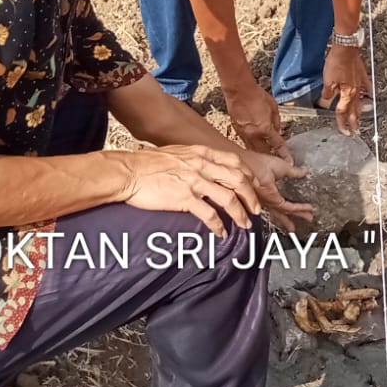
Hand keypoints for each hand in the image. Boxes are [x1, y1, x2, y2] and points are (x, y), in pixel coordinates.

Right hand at [118, 144, 260, 233]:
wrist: (129, 171)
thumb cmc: (148, 163)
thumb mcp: (177, 153)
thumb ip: (194, 159)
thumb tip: (205, 168)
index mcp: (201, 153)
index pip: (234, 161)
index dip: (248, 175)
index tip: (254, 186)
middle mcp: (201, 165)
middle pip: (238, 179)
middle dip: (251, 196)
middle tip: (256, 209)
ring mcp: (194, 181)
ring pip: (229, 198)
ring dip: (240, 213)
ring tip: (245, 224)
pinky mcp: (184, 197)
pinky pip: (209, 213)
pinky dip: (218, 225)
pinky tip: (221, 232)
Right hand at [224, 80, 289, 161]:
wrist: (239, 90)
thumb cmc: (256, 95)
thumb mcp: (273, 107)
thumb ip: (276, 121)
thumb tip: (278, 131)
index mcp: (265, 129)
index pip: (277, 145)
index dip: (284, 153)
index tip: (288, 160)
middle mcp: (254, 134)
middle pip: (264, 152)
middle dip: (271, 157)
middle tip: (277, 159)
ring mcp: (243, 134)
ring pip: (253, 149)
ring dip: (260, 152)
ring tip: (266, 153)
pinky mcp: (236, 130)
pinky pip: (245, 142)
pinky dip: (251, 144)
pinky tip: (255, 143)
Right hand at [236, 151, 314, 231]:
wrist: (233, 164)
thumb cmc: (253, 163)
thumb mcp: (278, 166)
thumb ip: (293, 171)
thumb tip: (304, 172)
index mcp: (271, 197)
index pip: (289, 207)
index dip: (301, 208)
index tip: (311, 209)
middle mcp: (265, 202)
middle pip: (283, 213)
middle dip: (295, 217)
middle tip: (307, 220)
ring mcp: (258, 201)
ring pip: (274, 213)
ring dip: (284, 218)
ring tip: (291, 226)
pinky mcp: (253, 197)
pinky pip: (268, 209)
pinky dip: (275, 213)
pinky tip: (276, 212)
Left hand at [320, 45, 371, 135]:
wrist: (346, 48)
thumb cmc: (336, 63)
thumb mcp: (328, 81)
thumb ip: (328, 95)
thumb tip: (326, 104)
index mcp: (347, 94)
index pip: (343, 112)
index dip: (342, 123)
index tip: (344, 132)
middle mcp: (356, 91)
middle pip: (354, 110)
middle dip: (354, 122)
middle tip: (356, 132)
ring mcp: (361, 83)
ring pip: (361, 102)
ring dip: (361, 112)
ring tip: (361, 119)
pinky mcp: (362, 76)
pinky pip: (368, 89)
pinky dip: (369, 95)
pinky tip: (371, 98)